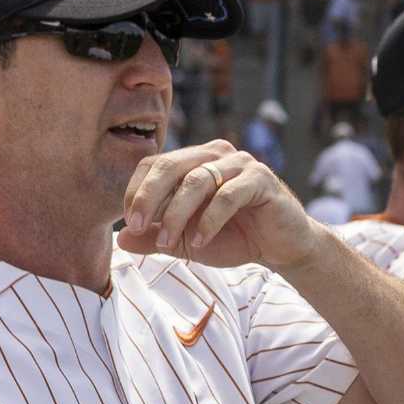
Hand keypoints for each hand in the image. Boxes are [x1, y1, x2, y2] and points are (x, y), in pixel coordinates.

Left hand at [119, 143, 325, 271]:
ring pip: (196, 180)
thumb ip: (156, 239)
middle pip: (170, 165)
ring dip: (176, 214)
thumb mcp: (187, 242)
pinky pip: (227, 195)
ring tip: (167, 243)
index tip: (129, 223)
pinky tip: (201, 241)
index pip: (154, 164)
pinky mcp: (261, 179)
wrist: (282, 249)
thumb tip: (121, 239)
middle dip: (148, 197)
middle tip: (136, 225)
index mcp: (194, 161)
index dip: (137, 191)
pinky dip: (209, 220)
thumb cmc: (235, 239)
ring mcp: (240, 163)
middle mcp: (215, 154)